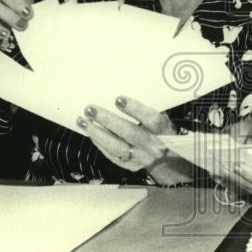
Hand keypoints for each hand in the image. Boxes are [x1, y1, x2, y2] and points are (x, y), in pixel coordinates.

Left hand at [77, 96, 191, 184]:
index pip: (152, 120)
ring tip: (83, 121)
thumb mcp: (164, 119)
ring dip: (97, 133)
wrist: (169, 160)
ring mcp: (141, 158)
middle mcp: (153, 146)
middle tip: (91, 109)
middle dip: (108, 120)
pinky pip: (111, 155)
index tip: (118, 99)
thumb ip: (151, 108)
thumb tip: (130, 86)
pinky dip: (99, 143)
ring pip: (117, 147)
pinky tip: (90, 132)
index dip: (135, 109)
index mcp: (164, 131)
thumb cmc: (162, 132)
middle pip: (130, 133)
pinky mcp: (130, 166)